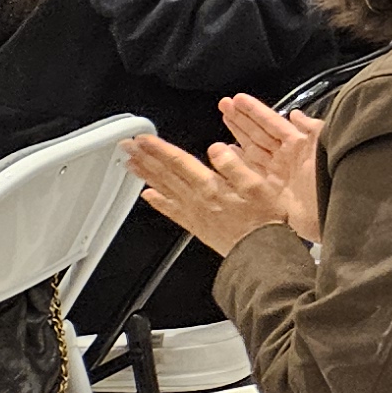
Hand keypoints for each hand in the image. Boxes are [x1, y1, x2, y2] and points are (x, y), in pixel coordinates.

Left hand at [124, 131, 302, 255]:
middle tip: (127, 145)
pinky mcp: (195, 225)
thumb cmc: (264, 220)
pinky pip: (170, 211)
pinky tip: (147, 195)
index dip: (160, 149)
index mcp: (211, 186)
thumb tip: (218, 149)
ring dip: (146, 175)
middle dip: (145, 157)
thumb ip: (236, 166)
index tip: (143, 138)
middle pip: (166, 174)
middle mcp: (197, 199)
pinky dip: (157, 202)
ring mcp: (193, 212)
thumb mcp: (259, 187)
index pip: (180, 162)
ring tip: (131, 163)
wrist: (260, 253)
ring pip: (164, 189)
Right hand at [214, 96, 323, 242]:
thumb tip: (296, 114)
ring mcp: (276, 174)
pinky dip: (236, 163)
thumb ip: (311, 128)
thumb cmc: (336, 175)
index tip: (238, 99)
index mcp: (299, 144)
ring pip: (251, 150)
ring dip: (237, 135)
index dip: (255, 111)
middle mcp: (286, 157)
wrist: (338, 207)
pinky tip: (225, 152)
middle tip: (224, 104)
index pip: (272, 122)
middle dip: (241, 118)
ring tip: (224, 119)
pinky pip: (249, 173)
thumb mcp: (326, 144)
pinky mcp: (269, 192)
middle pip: (258, 133)